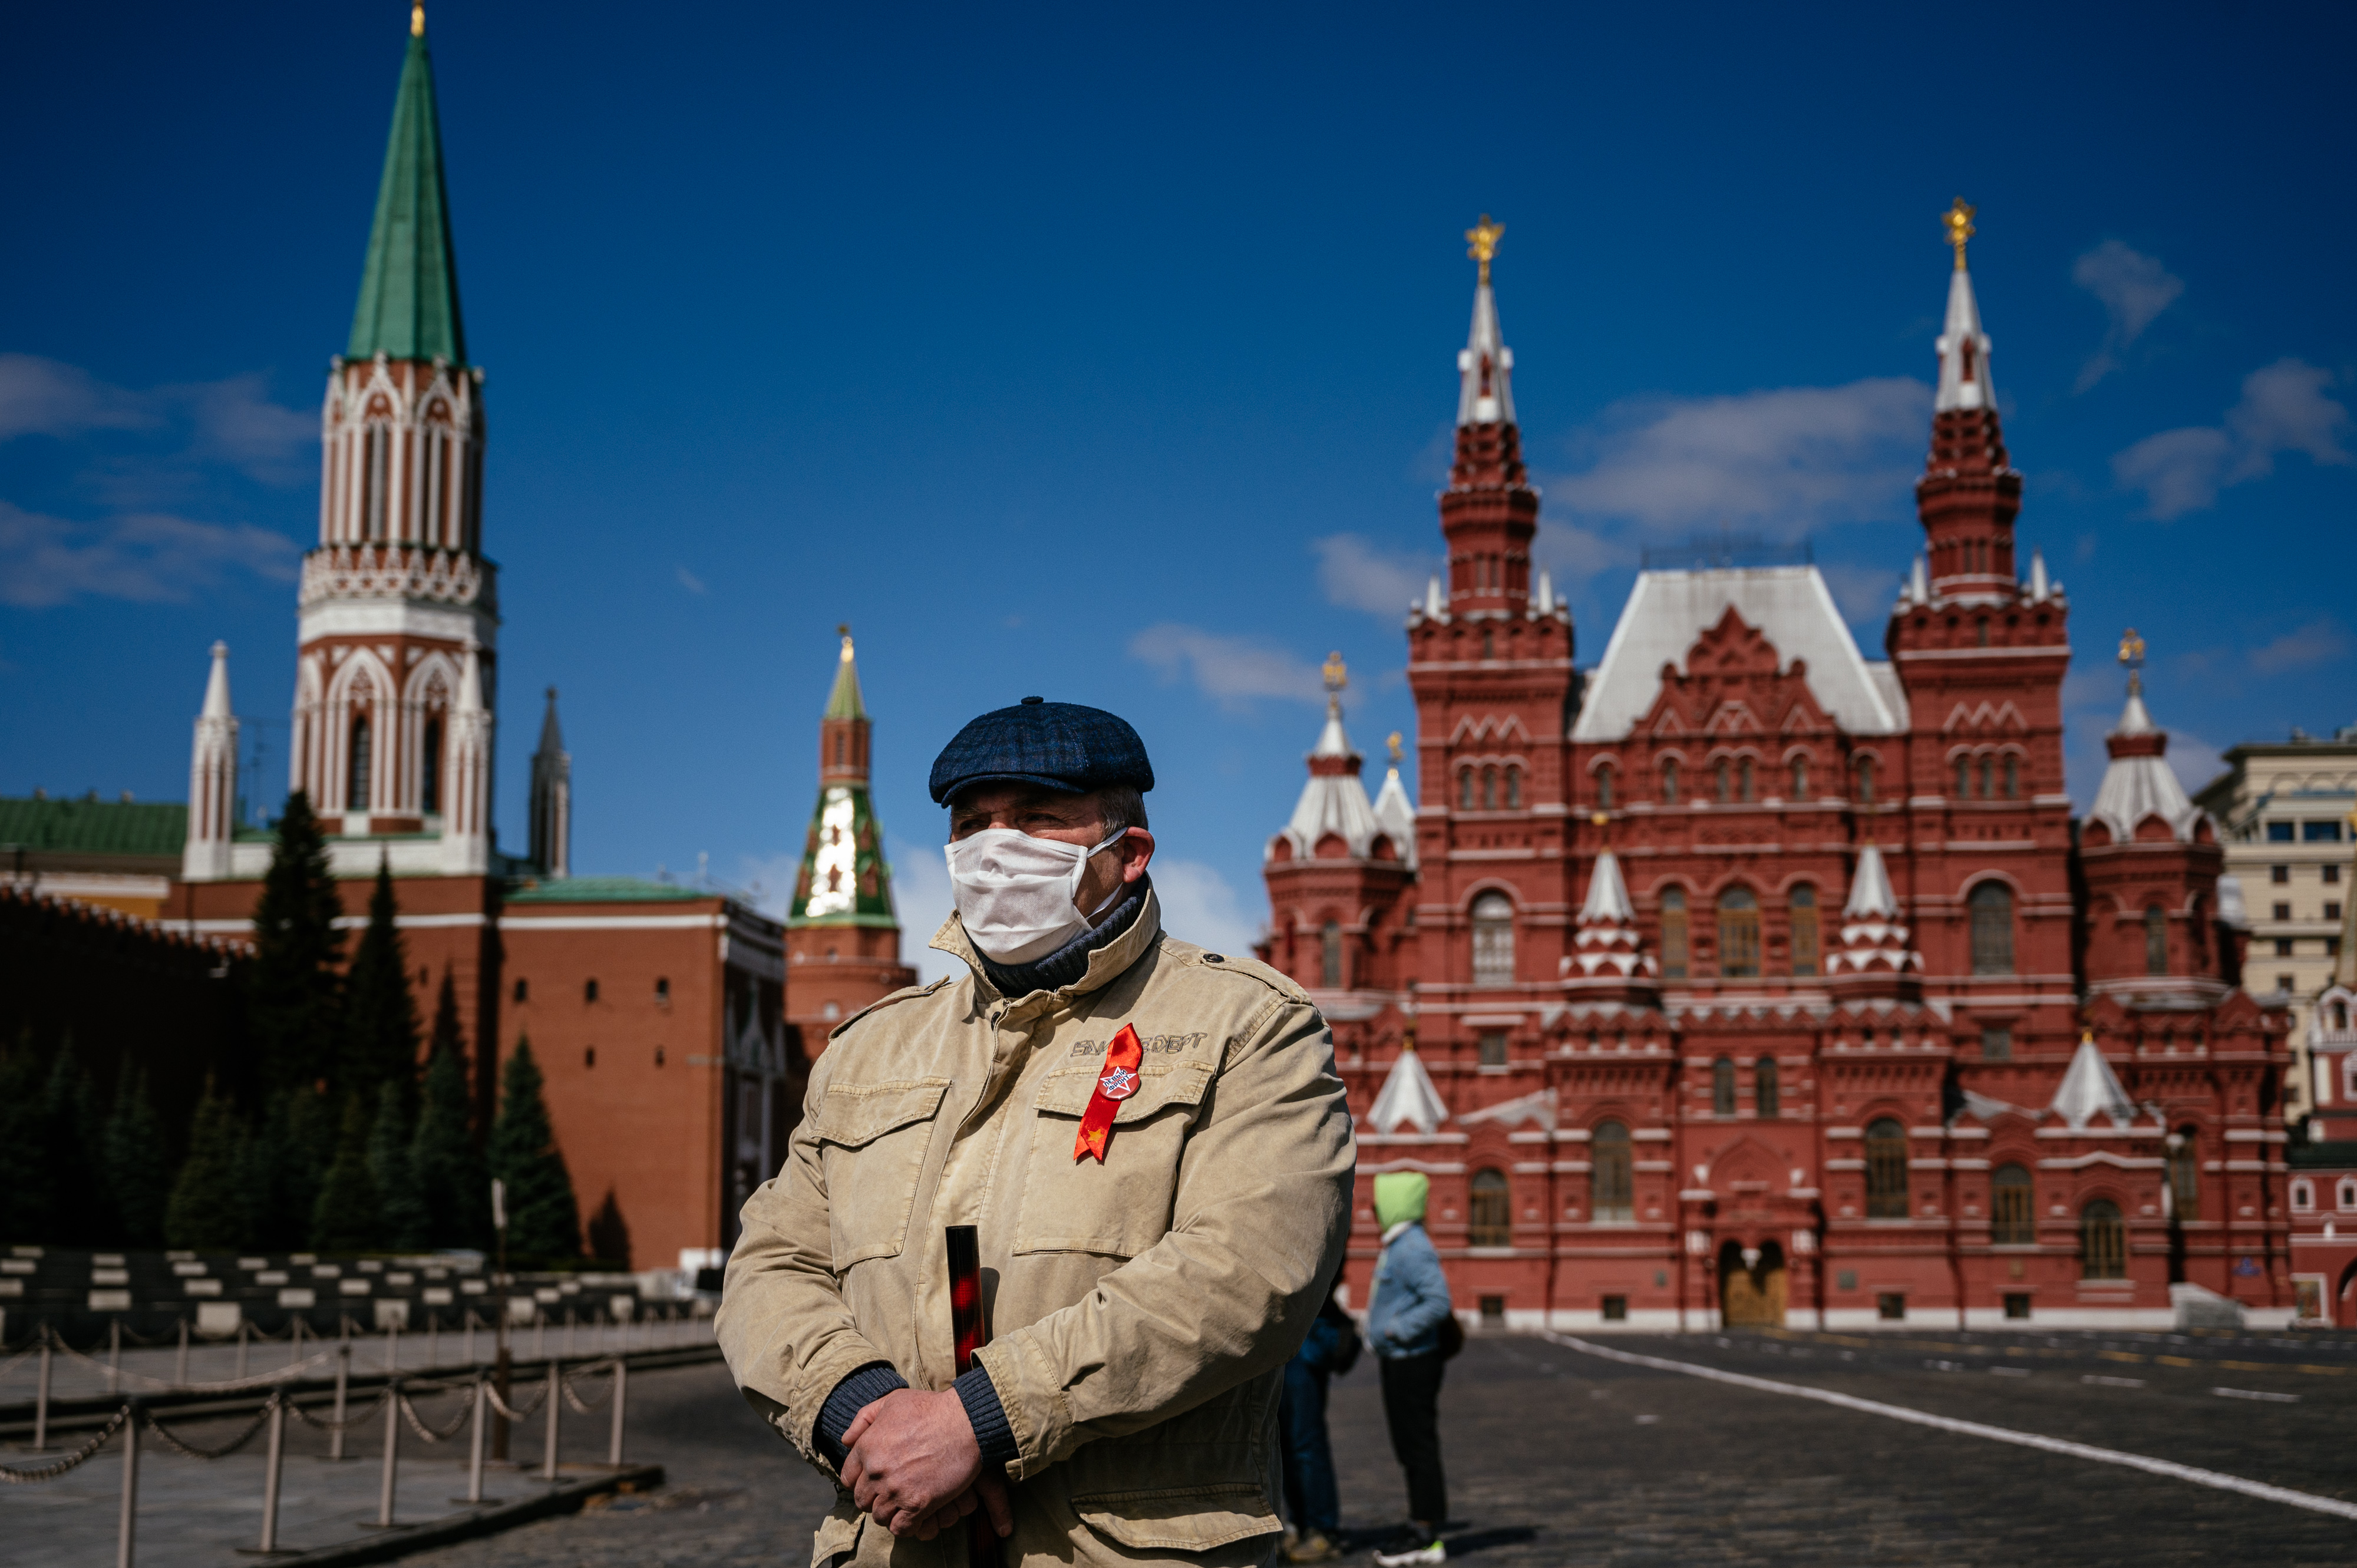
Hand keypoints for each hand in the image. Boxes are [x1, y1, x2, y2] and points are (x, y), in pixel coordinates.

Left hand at [840, 1388, 1013, 1538]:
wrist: (966, 1421)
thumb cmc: (931, 1409)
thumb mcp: (892, 1401)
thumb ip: (863, 1418)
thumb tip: (846, 1441)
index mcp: (867, 1447)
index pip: (848, 1479)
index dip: (861, 1481)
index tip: (875, 1481)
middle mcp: (877, 1470)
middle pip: (863, 1501)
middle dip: (875, 1499)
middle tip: (892, 1493)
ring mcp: (896, 1489)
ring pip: (880, 1517)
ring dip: (890, 1513)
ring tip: (904, 1504)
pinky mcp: (918, 1505)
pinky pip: (900, 1529)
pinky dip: (906, 1526)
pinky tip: (915, 1516)